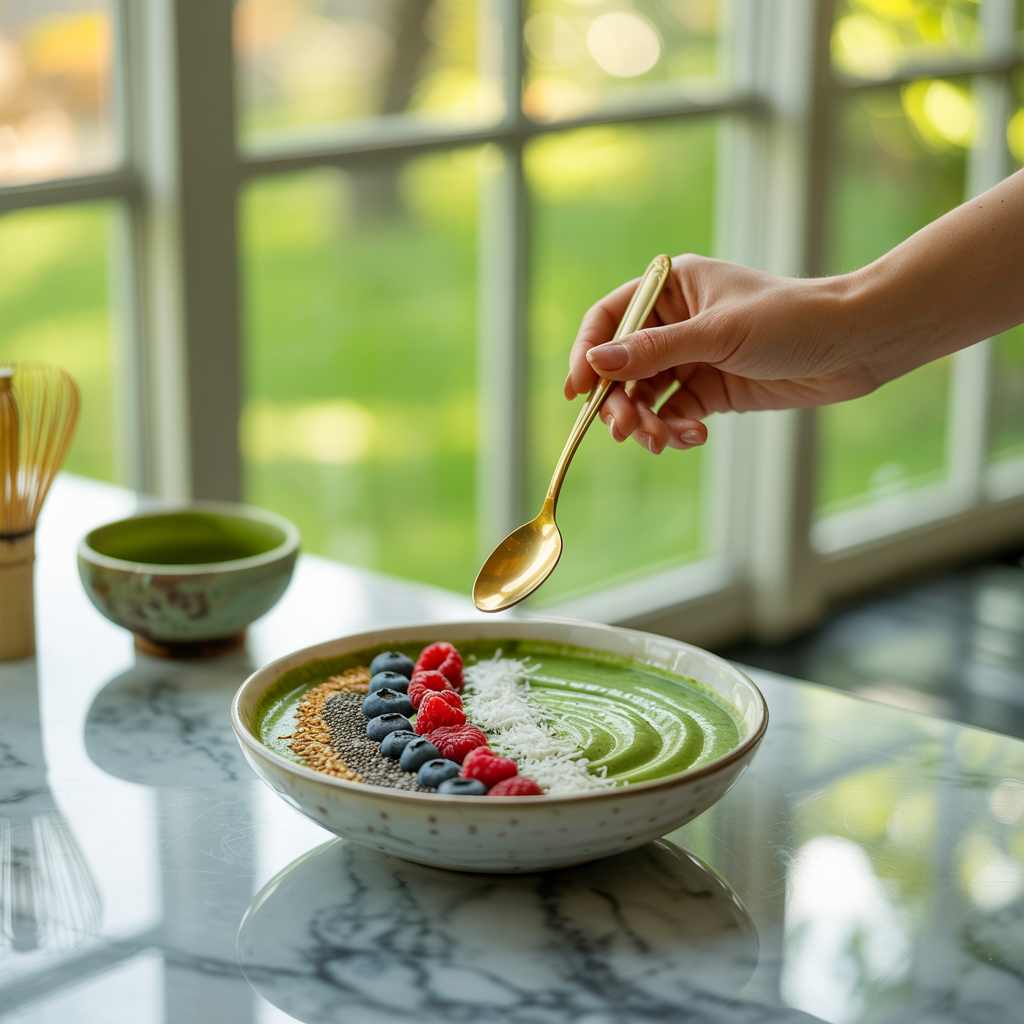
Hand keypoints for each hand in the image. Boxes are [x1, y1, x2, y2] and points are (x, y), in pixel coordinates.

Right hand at [564, 254, 873, 454]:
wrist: (854, 344)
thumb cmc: (791, 319)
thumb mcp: (717, 334)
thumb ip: (654, 351)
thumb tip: (597, 363)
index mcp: (672, 287)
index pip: (609, 318)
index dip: (588, 353)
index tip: (579, 391)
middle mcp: (676, 321)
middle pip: (622, 365)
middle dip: (621, 401)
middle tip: (627, 431)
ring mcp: (693, 356)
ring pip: (646, 395)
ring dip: (648, 421)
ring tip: (664, 440)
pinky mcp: (711, 388)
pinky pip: (675, 412)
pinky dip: (676, 428)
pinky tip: (694, 436)